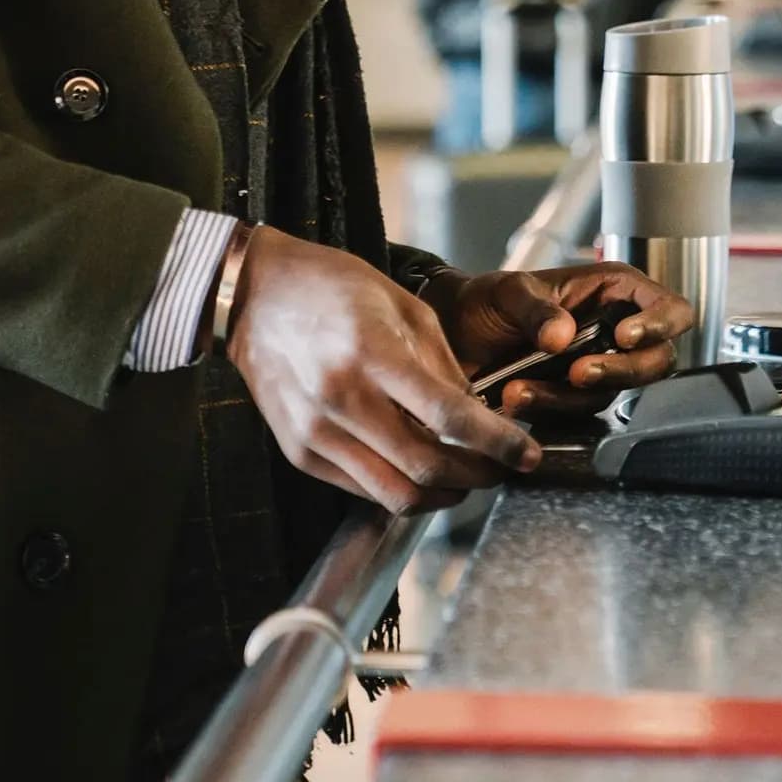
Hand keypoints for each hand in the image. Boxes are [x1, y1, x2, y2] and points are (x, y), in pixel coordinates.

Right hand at [224, 228, 544, 516]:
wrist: (254, 294)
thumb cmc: (330, 286)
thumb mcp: (400, 304)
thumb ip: (443, 363)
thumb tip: (478, 415)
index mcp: (372, 352)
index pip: (449, 416)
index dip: (498, 443)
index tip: (527, 454)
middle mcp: (342, 397)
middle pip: (428, 468)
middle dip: (479, 476)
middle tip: (501, 468)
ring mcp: (316, 431)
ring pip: (397, 495)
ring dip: (443, 495)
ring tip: (463, 476)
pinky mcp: (299, 451)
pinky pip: (363, 490)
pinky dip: (400, 488)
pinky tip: (416, 468)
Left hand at [423, 264, 694, 418]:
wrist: (452, 338)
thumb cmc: (484, 302)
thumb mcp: (507, 292)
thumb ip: (535, 308)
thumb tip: (563, 336)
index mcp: (613, 292)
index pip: (670, 309)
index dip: (660, 325)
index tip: (625, 334)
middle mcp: (614, 332)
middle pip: (656, 362)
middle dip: (619, 371)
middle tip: (578, 372)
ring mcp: (597, 370)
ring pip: (612, 395)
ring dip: (566, 396)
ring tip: (518, 388)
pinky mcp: (575, 401)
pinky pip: (580, 417)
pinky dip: (548, 410)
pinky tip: (515, 399)